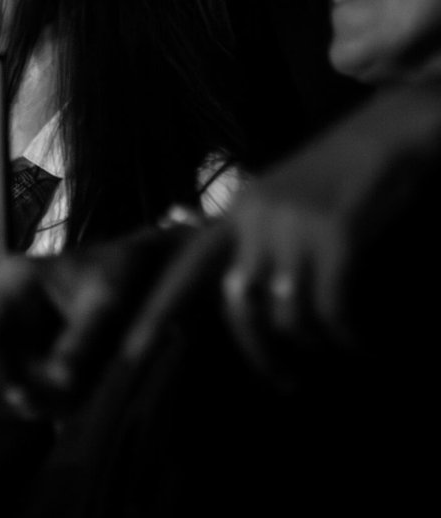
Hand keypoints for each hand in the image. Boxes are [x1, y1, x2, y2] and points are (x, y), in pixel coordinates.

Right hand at [0, 224, 188, 417]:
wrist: (135, 263)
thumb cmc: (118, 273)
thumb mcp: (105, 302)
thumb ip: (82, 341)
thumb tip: (60, 381)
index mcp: (15, 282)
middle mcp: (5, 303)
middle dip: (14, 389)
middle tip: (50, 410)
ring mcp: (15, 324)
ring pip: (8, 373)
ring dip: (37, 394)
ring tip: (76, 399)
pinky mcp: (28, 342)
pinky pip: (28, 377)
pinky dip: (50, 392)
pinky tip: (76, 393)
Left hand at [126, 83, 440, 383]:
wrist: (387, 134)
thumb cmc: (337, 176)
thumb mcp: (281, 205)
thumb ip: (255, 244)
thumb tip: (239, 298)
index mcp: (236, 213)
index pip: (184, 269)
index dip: (156, 312)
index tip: (131, 354)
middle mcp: (254, 220)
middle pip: (237, 303)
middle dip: (257, 352)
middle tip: (283, 383)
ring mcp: (294, 227)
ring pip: (284, 311)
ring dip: (310, 344)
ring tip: (335, 351)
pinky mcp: (337, 235)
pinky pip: (331, 307)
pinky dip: (347, 336)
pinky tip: (364, 346)